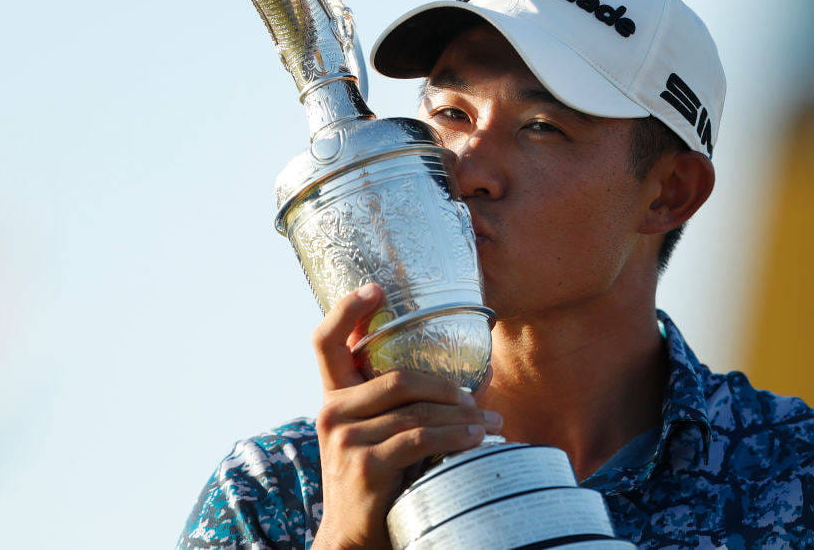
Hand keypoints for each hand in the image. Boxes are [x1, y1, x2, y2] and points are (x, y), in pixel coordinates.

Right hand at [310, 283, 501, 548]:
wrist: (354, 539)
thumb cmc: (374, 481)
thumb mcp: (371, 434)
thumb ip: (389, 405)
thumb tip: (452, 380)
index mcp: (332, 397)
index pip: (324, 342)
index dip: (346, 310)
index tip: (375, 288)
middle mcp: (331, 412)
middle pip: (396, 375)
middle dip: (445, 385)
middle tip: (475, 397)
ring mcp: (346, 438)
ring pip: (416, 409)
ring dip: (462, 416)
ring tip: (489, 424)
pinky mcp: (366, 465)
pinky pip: (421, 438)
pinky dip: (456, 437)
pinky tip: (476, 440)